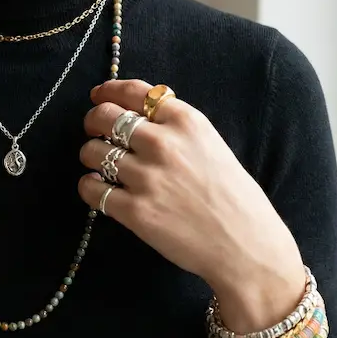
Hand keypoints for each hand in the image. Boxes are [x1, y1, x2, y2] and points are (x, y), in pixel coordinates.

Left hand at [78, 79, 305, 332]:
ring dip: (90, 156)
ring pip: (91, 151)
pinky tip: (98, 189)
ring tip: (100, 166)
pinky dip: (89, 187)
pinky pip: (91, 188)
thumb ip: (176, 127)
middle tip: (94, 132)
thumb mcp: (211, 145)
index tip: (98, 95)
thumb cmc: (234, 197)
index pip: (134, 91)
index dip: (108, 91)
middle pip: (104, 116)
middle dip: (92, 121)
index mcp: (185, 121)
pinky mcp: (135, 210)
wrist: (247, 246)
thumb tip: (136, 114)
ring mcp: (147, 177)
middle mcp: (163, 143)